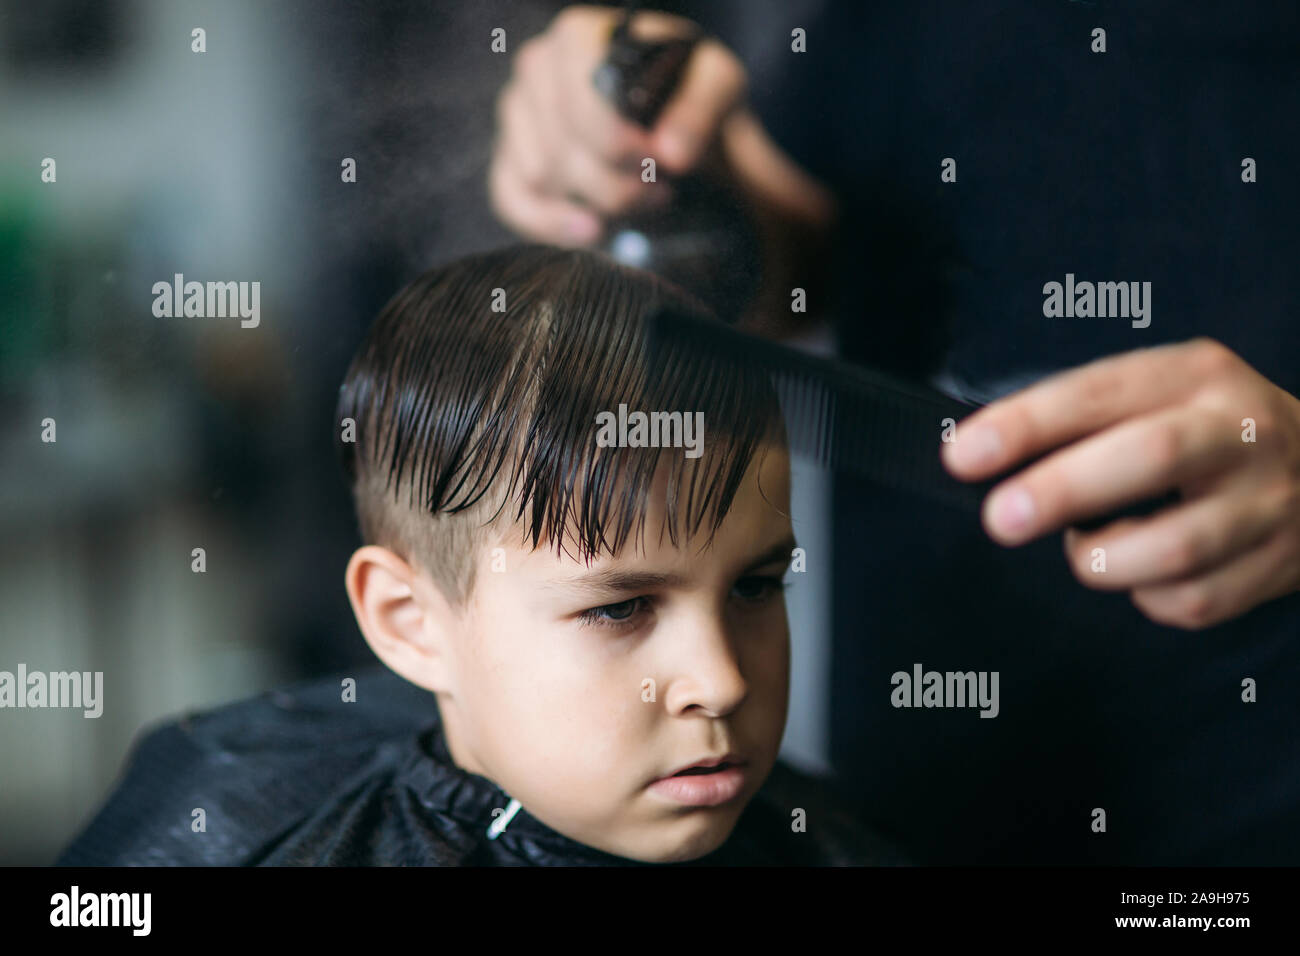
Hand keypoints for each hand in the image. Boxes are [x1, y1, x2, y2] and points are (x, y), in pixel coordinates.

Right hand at [488, 4, 747, 244]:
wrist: (676, 120)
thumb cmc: (690, 95)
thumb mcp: (716, 87)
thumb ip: (699, 114)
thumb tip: (671, 155)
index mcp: (579, 37)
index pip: (579, 104)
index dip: (618, 146)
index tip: (658, 164)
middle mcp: (538, 68)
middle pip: (561, 149)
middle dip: (616, 185)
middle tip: (658, 190)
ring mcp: (517, 114)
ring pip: (541, 178)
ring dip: (598, 204)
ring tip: (640, 198)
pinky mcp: (509, 157)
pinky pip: (511, 200)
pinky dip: (552, 226)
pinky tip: (593, 231)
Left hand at [941, 338, 1299, 629]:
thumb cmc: (1207, 430)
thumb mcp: (1159, 393)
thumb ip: (1082, 417)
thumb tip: (980, 455)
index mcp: (1195, 375)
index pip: (1100, 392)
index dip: (1027, 424)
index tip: (964, 454)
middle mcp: (1239, 432)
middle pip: (1149, 457)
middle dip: (1062, 490)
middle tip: (1001, 517)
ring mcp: (1267, 502)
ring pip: (1175, 547)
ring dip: (1105, 559)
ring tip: (1086, 549)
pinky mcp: (1278, 565)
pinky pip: (1194, 600)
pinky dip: (1149, 596)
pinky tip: (1143, 574)